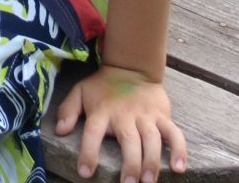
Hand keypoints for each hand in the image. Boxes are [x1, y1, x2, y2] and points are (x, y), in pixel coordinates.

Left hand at [54, 66, 186, 182]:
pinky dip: (179, 149)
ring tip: (149, 181)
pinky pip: (174, 133)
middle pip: (128, 140)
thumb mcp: (80, 92)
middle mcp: (125, 115)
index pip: (93, 132)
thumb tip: (59, 130)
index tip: (85, 172)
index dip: (88, 152)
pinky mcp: (162, 116)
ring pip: (152, 139)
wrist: (132, 67)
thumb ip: (68, 110)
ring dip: (152, 161)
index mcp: (102, 111)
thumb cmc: (103, 87)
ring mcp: (146, 115)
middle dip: (130, 164)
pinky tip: (179, 167)